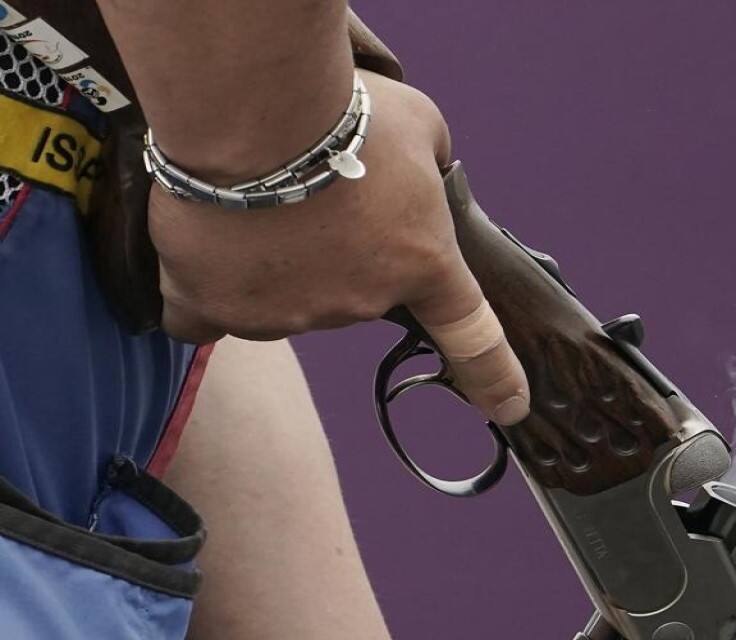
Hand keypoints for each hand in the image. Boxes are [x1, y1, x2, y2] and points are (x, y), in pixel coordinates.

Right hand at [148, 70, 529, 424]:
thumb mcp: (421, 125)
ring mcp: (287, 314)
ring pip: (283, 300)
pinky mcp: (213, 307)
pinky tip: (200, 256)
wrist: (253, 112)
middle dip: (342, 250)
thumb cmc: (344, 108)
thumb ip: (428, 162)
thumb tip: (419, 170)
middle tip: (316, 190)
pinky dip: (203, 291)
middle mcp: (360, 303)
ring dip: (274, 261)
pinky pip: (202, 318)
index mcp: (423, 263)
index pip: (472, 335)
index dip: (493, 378)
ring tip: (255, 197)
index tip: (509, 408)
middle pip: (354, 292)